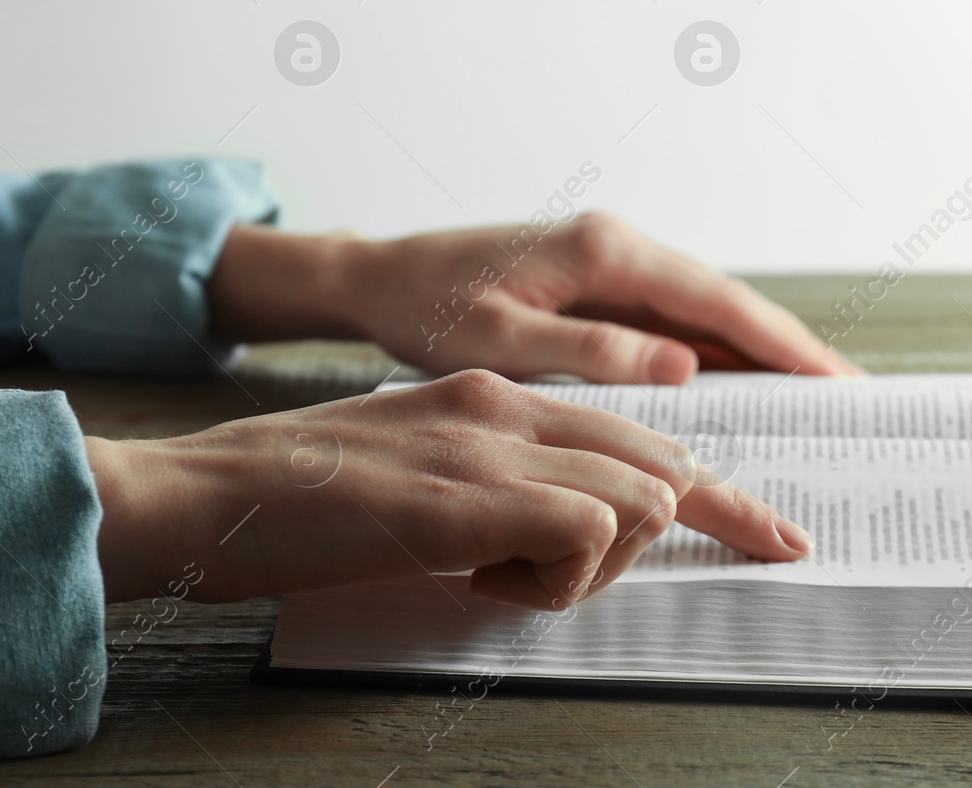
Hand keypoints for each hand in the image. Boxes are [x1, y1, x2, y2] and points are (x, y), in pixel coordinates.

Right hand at [85, 370, 812, 606]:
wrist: (199, 493)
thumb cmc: (298, 496)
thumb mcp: (413, 465)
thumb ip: (494, 476)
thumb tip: (565, 525)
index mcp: (493, 391)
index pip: (639, 434)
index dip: (717, 493)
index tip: (772, 533)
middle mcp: (505, 402)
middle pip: (662, 465)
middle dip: (688, 532)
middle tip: (669, 565)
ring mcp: (488, 442)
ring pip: (637, 500)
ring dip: (589, 565)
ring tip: (494, 572)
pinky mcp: (467, 494)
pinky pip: (584, 536)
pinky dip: (552, 580)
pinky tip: (476, 577)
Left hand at [205, 213, 861, 382]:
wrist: (382, 278)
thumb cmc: (430, 310)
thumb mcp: (501, 342)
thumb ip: (591, 352)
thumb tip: (683, 367)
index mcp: (607, 251)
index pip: (717, 302)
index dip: (784, 345)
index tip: (838, 382)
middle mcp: (622, 244)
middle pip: (728, 301)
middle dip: (792, 348)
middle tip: (856, 397)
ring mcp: (614, 259)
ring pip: (707, 309)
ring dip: (760, 351)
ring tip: (819, 397)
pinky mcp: (601, 279)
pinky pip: (674, 317)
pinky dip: (716, 350)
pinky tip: (742, 384)